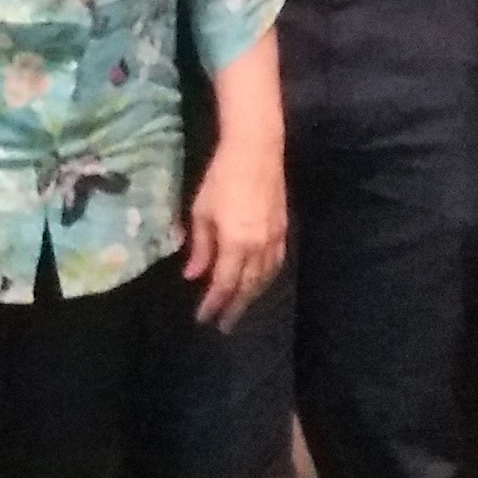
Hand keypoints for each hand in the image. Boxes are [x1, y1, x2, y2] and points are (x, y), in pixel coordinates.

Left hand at [182, 128, 288, 329]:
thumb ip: (200, 247)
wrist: (256, 151)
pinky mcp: (283, 230)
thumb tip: (194, 275)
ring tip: (239, 308)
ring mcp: (275, 239)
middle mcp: (259, 247)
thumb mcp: (202, 211)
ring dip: (252, 296)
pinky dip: (265, 279)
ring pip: (265, 279)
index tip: (203, 318)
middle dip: (235, 308)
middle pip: (248, 287)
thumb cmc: (222, 178)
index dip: (214, 304)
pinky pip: (275, 264)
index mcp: (236, 243)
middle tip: (224, 325)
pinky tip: (258, 283)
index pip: (224, 284)